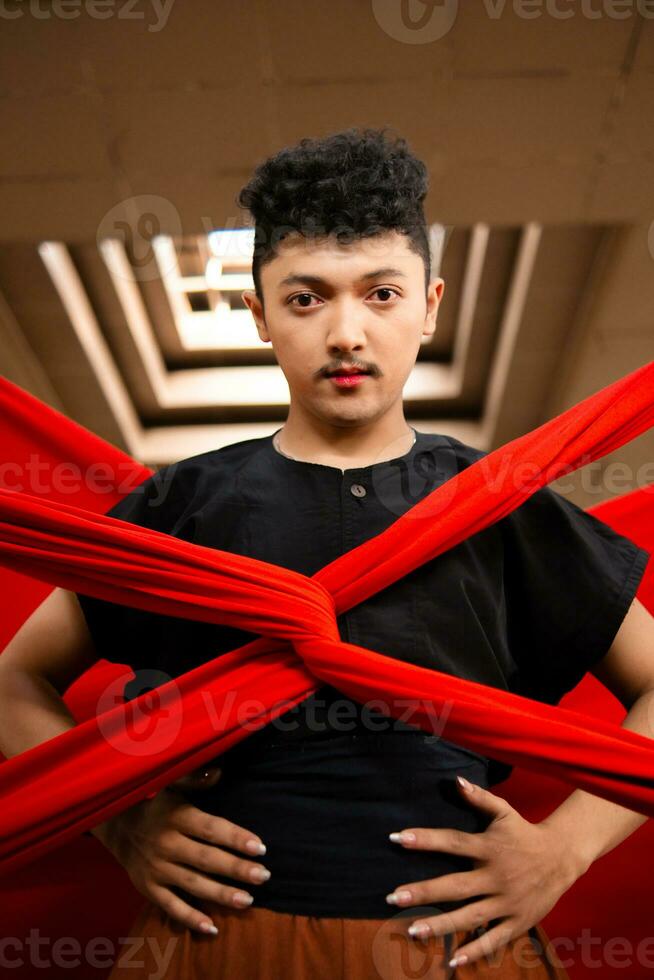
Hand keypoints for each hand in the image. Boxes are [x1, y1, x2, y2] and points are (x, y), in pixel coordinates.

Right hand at [89, 764, 270, 935]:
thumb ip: (195, 778)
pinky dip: (190, 918)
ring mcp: (157, 868)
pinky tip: (212, 927)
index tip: (260, 847)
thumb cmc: (156, 804)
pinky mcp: (148, 888)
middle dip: (236, 869)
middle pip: (206, 859)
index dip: (235, 838)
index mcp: (176, 816)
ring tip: (248, 900)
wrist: (117, 827)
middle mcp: (167, 844)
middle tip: (264, 876)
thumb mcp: (171, 784)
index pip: (211, 829)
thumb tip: (219, 772)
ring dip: (221, 894)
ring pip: (192, 884)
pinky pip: (170, 906)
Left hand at [386, 774, 586, 968]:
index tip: (397, 838)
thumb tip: (455, 780)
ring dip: (440, 925)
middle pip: (455, 886)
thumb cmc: (525, 832)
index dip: (425, 839)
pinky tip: (452, 960)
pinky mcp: (517, 921)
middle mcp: (496, 876)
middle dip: (423, 892)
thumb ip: (479, 798)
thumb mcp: (504, 812)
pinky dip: (474, 951)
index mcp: (489, 848)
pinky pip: (494, 940)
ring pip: (470, 917)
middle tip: (393, 898)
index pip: (452, 841)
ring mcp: (507, 902)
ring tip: (412, 930)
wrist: (562, 857)